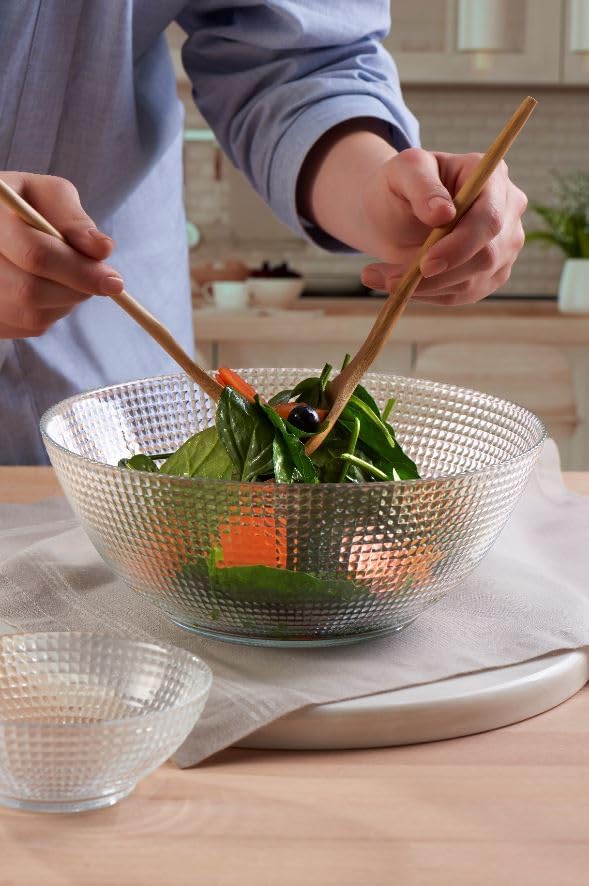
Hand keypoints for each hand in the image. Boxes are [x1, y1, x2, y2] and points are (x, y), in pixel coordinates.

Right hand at [0, 172, 123, 338]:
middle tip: (102, 280)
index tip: (115, 281)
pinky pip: (29, 327)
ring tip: (68, 276)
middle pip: (31, 292)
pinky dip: (51, 311)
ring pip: (32, 315)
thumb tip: (101, 250)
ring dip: (66, 301)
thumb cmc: (26, 205)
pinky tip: (48, 288)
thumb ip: (72, 218)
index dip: (79, 270)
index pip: (35, 255)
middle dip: (77, 289)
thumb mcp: (47, 195)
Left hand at [298, 123, 526, 305]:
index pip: (489, 219)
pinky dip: (427, 294)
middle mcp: (507, 212)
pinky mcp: (489, 275)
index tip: (425, 264)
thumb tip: (443, 213)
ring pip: (472, 282)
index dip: (460, 245)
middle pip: (487, 257)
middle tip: (391, 280)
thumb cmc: (401, 183)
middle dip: (438, 275)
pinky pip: (461, 295)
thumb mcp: (403, 171)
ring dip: (424, 288)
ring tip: (380, 277)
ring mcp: (503, 246)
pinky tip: (401, 283)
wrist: (395, 209)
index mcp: (492, 177)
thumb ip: (421, 185)